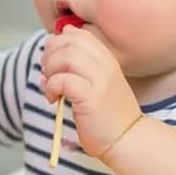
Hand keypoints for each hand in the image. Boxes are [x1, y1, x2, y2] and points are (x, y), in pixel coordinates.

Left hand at [40, 25, 141, 158]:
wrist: (128, 140)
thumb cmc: (109, 115)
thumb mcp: (99, 81)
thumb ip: (81, 61)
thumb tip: (63, 36)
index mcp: (107, 59)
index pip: (79, 34)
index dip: (59, 43)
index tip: (53, 60)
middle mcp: (105, 65)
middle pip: (69, 42)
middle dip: (50, 54)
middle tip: (47, 73)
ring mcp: (99, 80)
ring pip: (66, 57)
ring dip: (50, 70)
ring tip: (50, 85)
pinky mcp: (91, 97)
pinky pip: (63, 80)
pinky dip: (51, 87)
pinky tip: (53, 98)